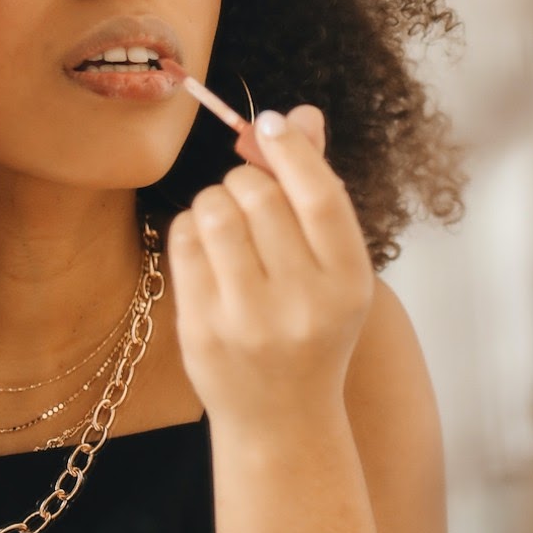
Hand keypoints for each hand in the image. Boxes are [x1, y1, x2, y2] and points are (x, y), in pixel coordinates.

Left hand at [167, 106, 375, 428]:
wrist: (283, 417)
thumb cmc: (313, 326)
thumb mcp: (334, 267)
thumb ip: (318, 189)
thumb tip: (300, 115)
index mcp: (348, 282)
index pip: (319, 195)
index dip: (292, 149)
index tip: (270, 124)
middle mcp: (302, 303)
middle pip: (258, 195)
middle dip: (247, 180)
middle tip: (251, 199)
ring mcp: (248, 320)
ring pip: (215, 211)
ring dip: (216, 200)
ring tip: (228, 221)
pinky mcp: (201, 330)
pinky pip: (184, 241)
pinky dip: (192, 227)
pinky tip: (208, 247)